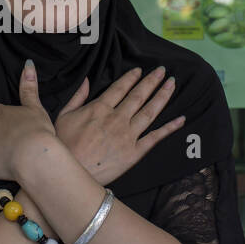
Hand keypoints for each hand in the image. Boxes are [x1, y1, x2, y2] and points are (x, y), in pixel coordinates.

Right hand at [54, 66, 184, 185]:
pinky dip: (169, 128)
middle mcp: (117, 118)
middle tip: (163, 71)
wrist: (70, 173)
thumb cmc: (63, 146)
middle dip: (152, 81)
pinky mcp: (135, 152)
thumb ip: (77, 97)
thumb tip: (86, 80)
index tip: (140, 70)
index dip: (132, 77)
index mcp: (100, 108)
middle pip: (139, 95)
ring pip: (150, 112)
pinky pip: (155, 137)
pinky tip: (181, 119)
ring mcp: (128, 135)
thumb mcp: (63, 116)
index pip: (120, 88)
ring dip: (162, 96)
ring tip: (172, 84)